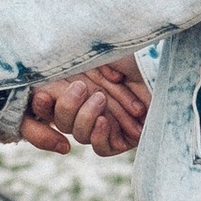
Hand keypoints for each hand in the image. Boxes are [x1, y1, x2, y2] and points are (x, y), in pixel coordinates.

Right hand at [20, 60, 149, 158]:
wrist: (163, 70)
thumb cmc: (131, 56)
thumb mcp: (97, 52)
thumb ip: (70, 59)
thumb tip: (46, 65)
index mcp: (73, 85)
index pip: (43, 104)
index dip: (37, 107)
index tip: (40, 96)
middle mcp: (86, 106)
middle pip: (59, 121)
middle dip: (65, 107)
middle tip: (80, 88)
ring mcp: (102, 123)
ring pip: (78, 134)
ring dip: (84, 117)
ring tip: (100, 99)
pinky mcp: (120, 139)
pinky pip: (100, 148)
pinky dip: (98, 136)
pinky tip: (104, 121)